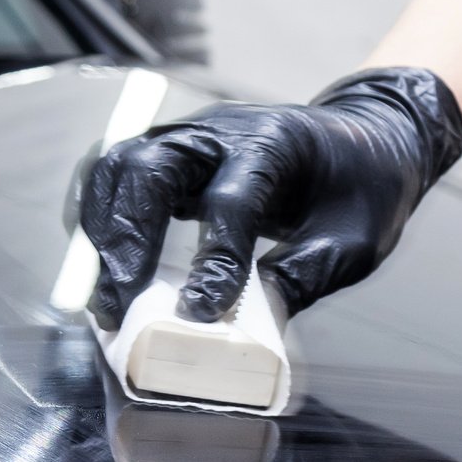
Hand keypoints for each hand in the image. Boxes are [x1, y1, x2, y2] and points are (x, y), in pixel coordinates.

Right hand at [76, 66, 461, 329]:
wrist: (363, 139)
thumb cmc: (362, 191)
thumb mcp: (354, 242)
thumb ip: (302, 277)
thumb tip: (247, 331)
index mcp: (277, 144)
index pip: (231, 201)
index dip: (212, 259)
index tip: (197, 314)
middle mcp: (221, 131)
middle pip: (152, 169)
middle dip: (127, 239)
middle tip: (118, 305)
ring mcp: (188, 137)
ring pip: (120, 166)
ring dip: (103, 231)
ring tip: (102, 296)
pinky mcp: (170, 154)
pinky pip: (116, 176)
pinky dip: (98, 218)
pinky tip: (99, 267)